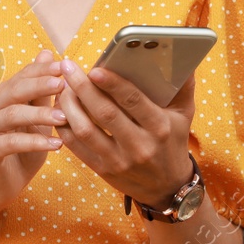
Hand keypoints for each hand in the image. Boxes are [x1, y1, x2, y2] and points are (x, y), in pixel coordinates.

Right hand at [0, 50, 66, 216]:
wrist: (0, 187)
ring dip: (40, 114)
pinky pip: (12, 142)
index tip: (64, 64)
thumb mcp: (37, 121)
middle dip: (40, 85)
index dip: (41, 70)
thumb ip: (41, 92)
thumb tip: (46, 53)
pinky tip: (57, 145)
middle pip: (14, 91)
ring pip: (13, 115)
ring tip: (64, 117)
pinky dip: (36, 142)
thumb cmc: (22, 152)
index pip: (20, 77)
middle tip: (63, 83)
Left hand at [54, 58, 196, 208]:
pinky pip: (76, 147)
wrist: (167, 187)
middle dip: (82, 87)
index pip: (133, 101)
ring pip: (85, 130)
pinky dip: (63, 127)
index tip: (95, 68)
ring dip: (68, 106)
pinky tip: (59, 109)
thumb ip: (183, 86)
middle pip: (104, 113)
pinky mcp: (103, 170)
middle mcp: (139, 145)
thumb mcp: (184, 115)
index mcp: (159, 127)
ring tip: (61, 88)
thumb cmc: (172, 141)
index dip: (113, 84)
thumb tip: (182, 56)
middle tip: (67, 67)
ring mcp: (119, 160)